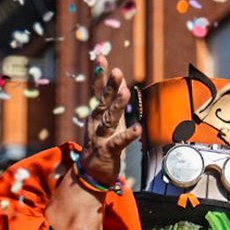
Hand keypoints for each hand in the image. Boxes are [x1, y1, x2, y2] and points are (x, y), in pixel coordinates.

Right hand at [78, 57, 141, 187]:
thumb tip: (120, 81)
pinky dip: (128, 135)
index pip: (98, 91)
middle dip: (109, 86)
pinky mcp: (108, 150)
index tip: (100, 58)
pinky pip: (119, 142)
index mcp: (96, 114)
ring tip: (125, 92)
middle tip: (116, 71)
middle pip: (103, 102)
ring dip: (117, 105)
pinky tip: (138, 128)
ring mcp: (101, 136)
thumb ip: (112, 101)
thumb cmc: (102, 142)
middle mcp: (96, 122)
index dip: (99, 75)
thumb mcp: (107, 120)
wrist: (91, 172)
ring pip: (109, 119)